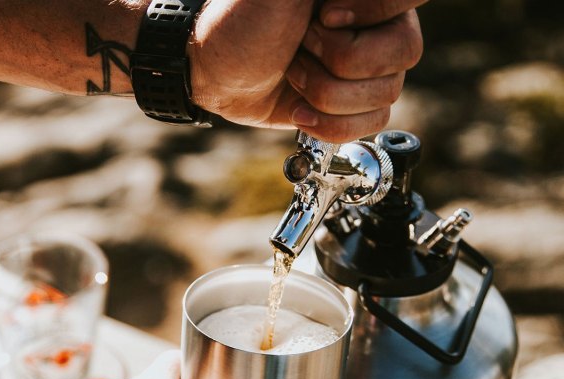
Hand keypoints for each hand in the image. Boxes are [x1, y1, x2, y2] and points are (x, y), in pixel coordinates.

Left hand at [189, 0, 425, 140]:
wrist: (218, 74)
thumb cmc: (242, 23)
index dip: (374, 13)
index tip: (325, 17)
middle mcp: (378, 23)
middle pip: (402, 52)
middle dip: (337, 61)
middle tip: (300, 47)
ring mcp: (370, 66)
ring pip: (387, 93)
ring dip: (325, 92)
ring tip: (294, 73)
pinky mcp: (357, 103)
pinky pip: (375, 122)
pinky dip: (331, 124)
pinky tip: (301, 109)